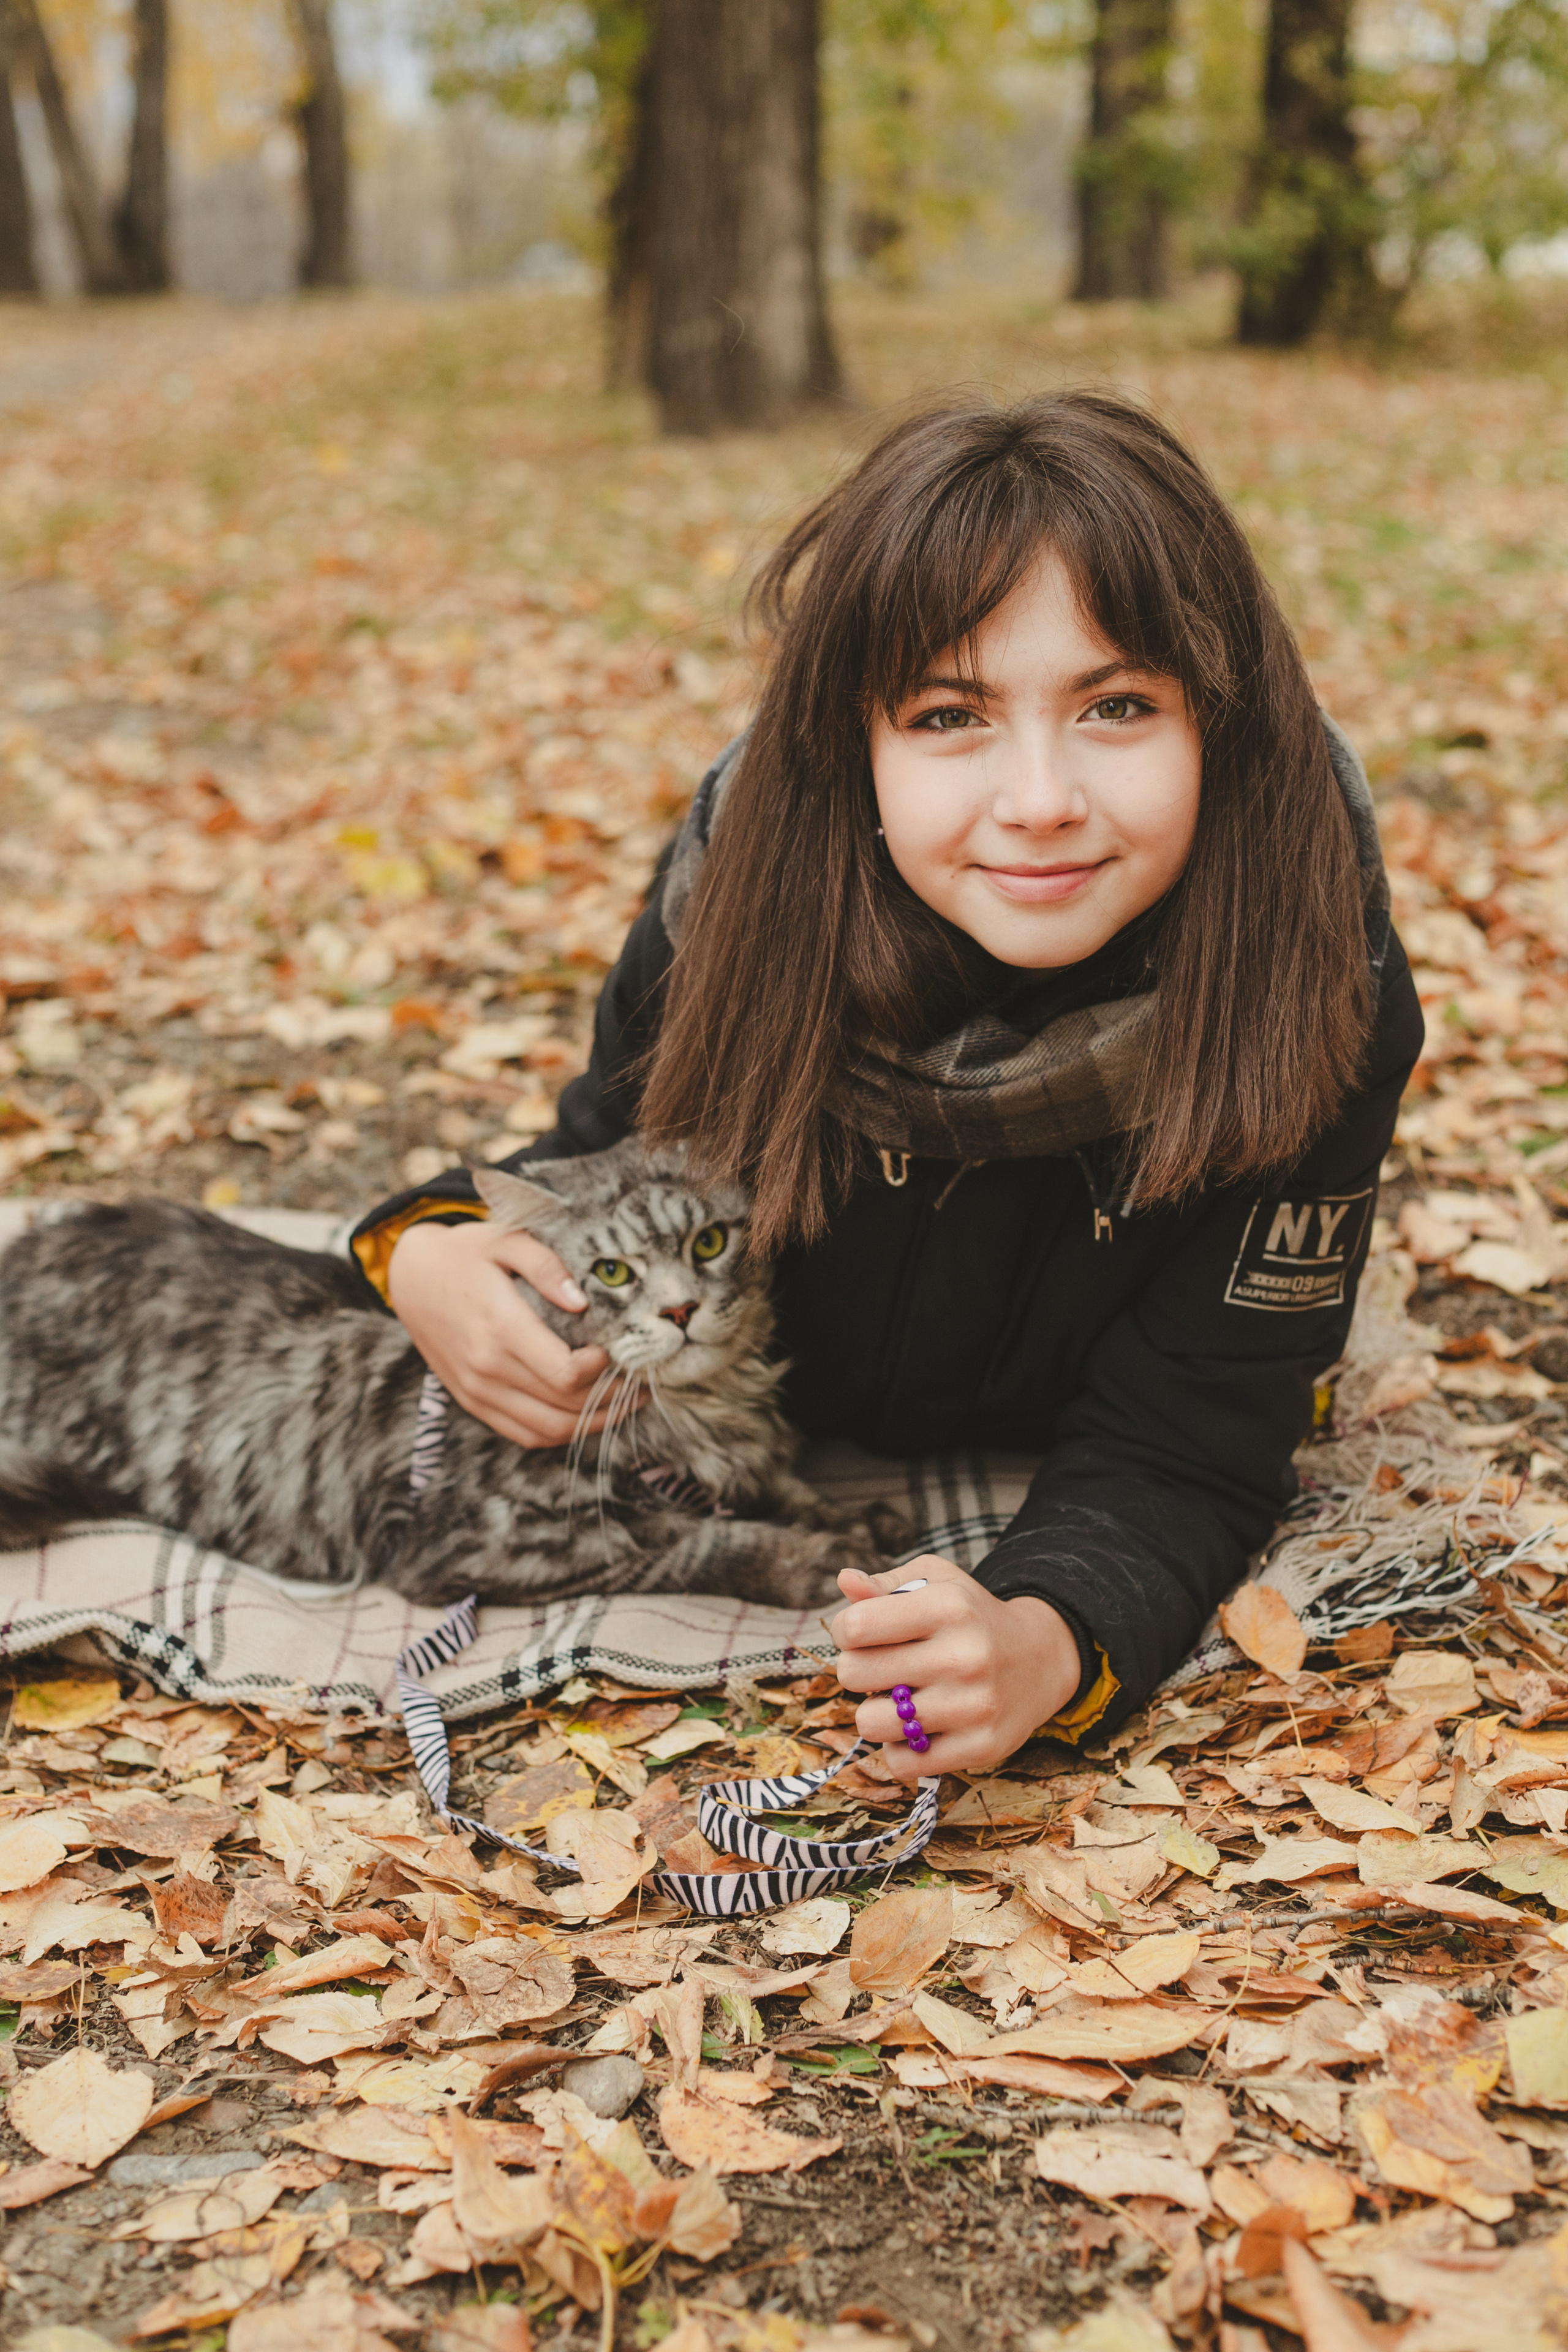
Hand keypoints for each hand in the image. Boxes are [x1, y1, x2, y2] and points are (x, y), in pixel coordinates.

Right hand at [388, 1217, 628, 1448]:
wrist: (410, 1276)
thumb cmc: (465, 1253)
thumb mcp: (506, 1239)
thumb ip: (547, 1265)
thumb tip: (583, 1301)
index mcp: (500, 1328)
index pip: (565, 1373)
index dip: (603, 1369)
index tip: (620, 1348)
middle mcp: (487, 1369)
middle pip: (565, 1406)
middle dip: (613, 1398)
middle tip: (643, 1380)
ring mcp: (478, 1391)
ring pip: (550, 1429)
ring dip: (595, 1423)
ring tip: (627, 1401)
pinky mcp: (474, 1402)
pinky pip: (525, 1434)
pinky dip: (562, 1433)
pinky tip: (588, 1415)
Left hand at [831, 1553, 1081, 1781]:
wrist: (1040, 1658)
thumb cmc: (971, 1616)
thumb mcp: (936, 1582)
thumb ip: (885, 1584)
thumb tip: (845, 1580)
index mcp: (949, 1606)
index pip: (856, 1626)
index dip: (847, 1630)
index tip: (862, 1633)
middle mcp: (964, 1656)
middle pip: (854, 1674)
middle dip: (857, 1669)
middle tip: (882, 1667)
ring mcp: (974, 1706)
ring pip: (870, 1723)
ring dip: (876, 1712)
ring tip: (899, 1699)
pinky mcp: (980, 1747)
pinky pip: (902, 1762)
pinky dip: (901, 1748)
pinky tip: (919, 1727)